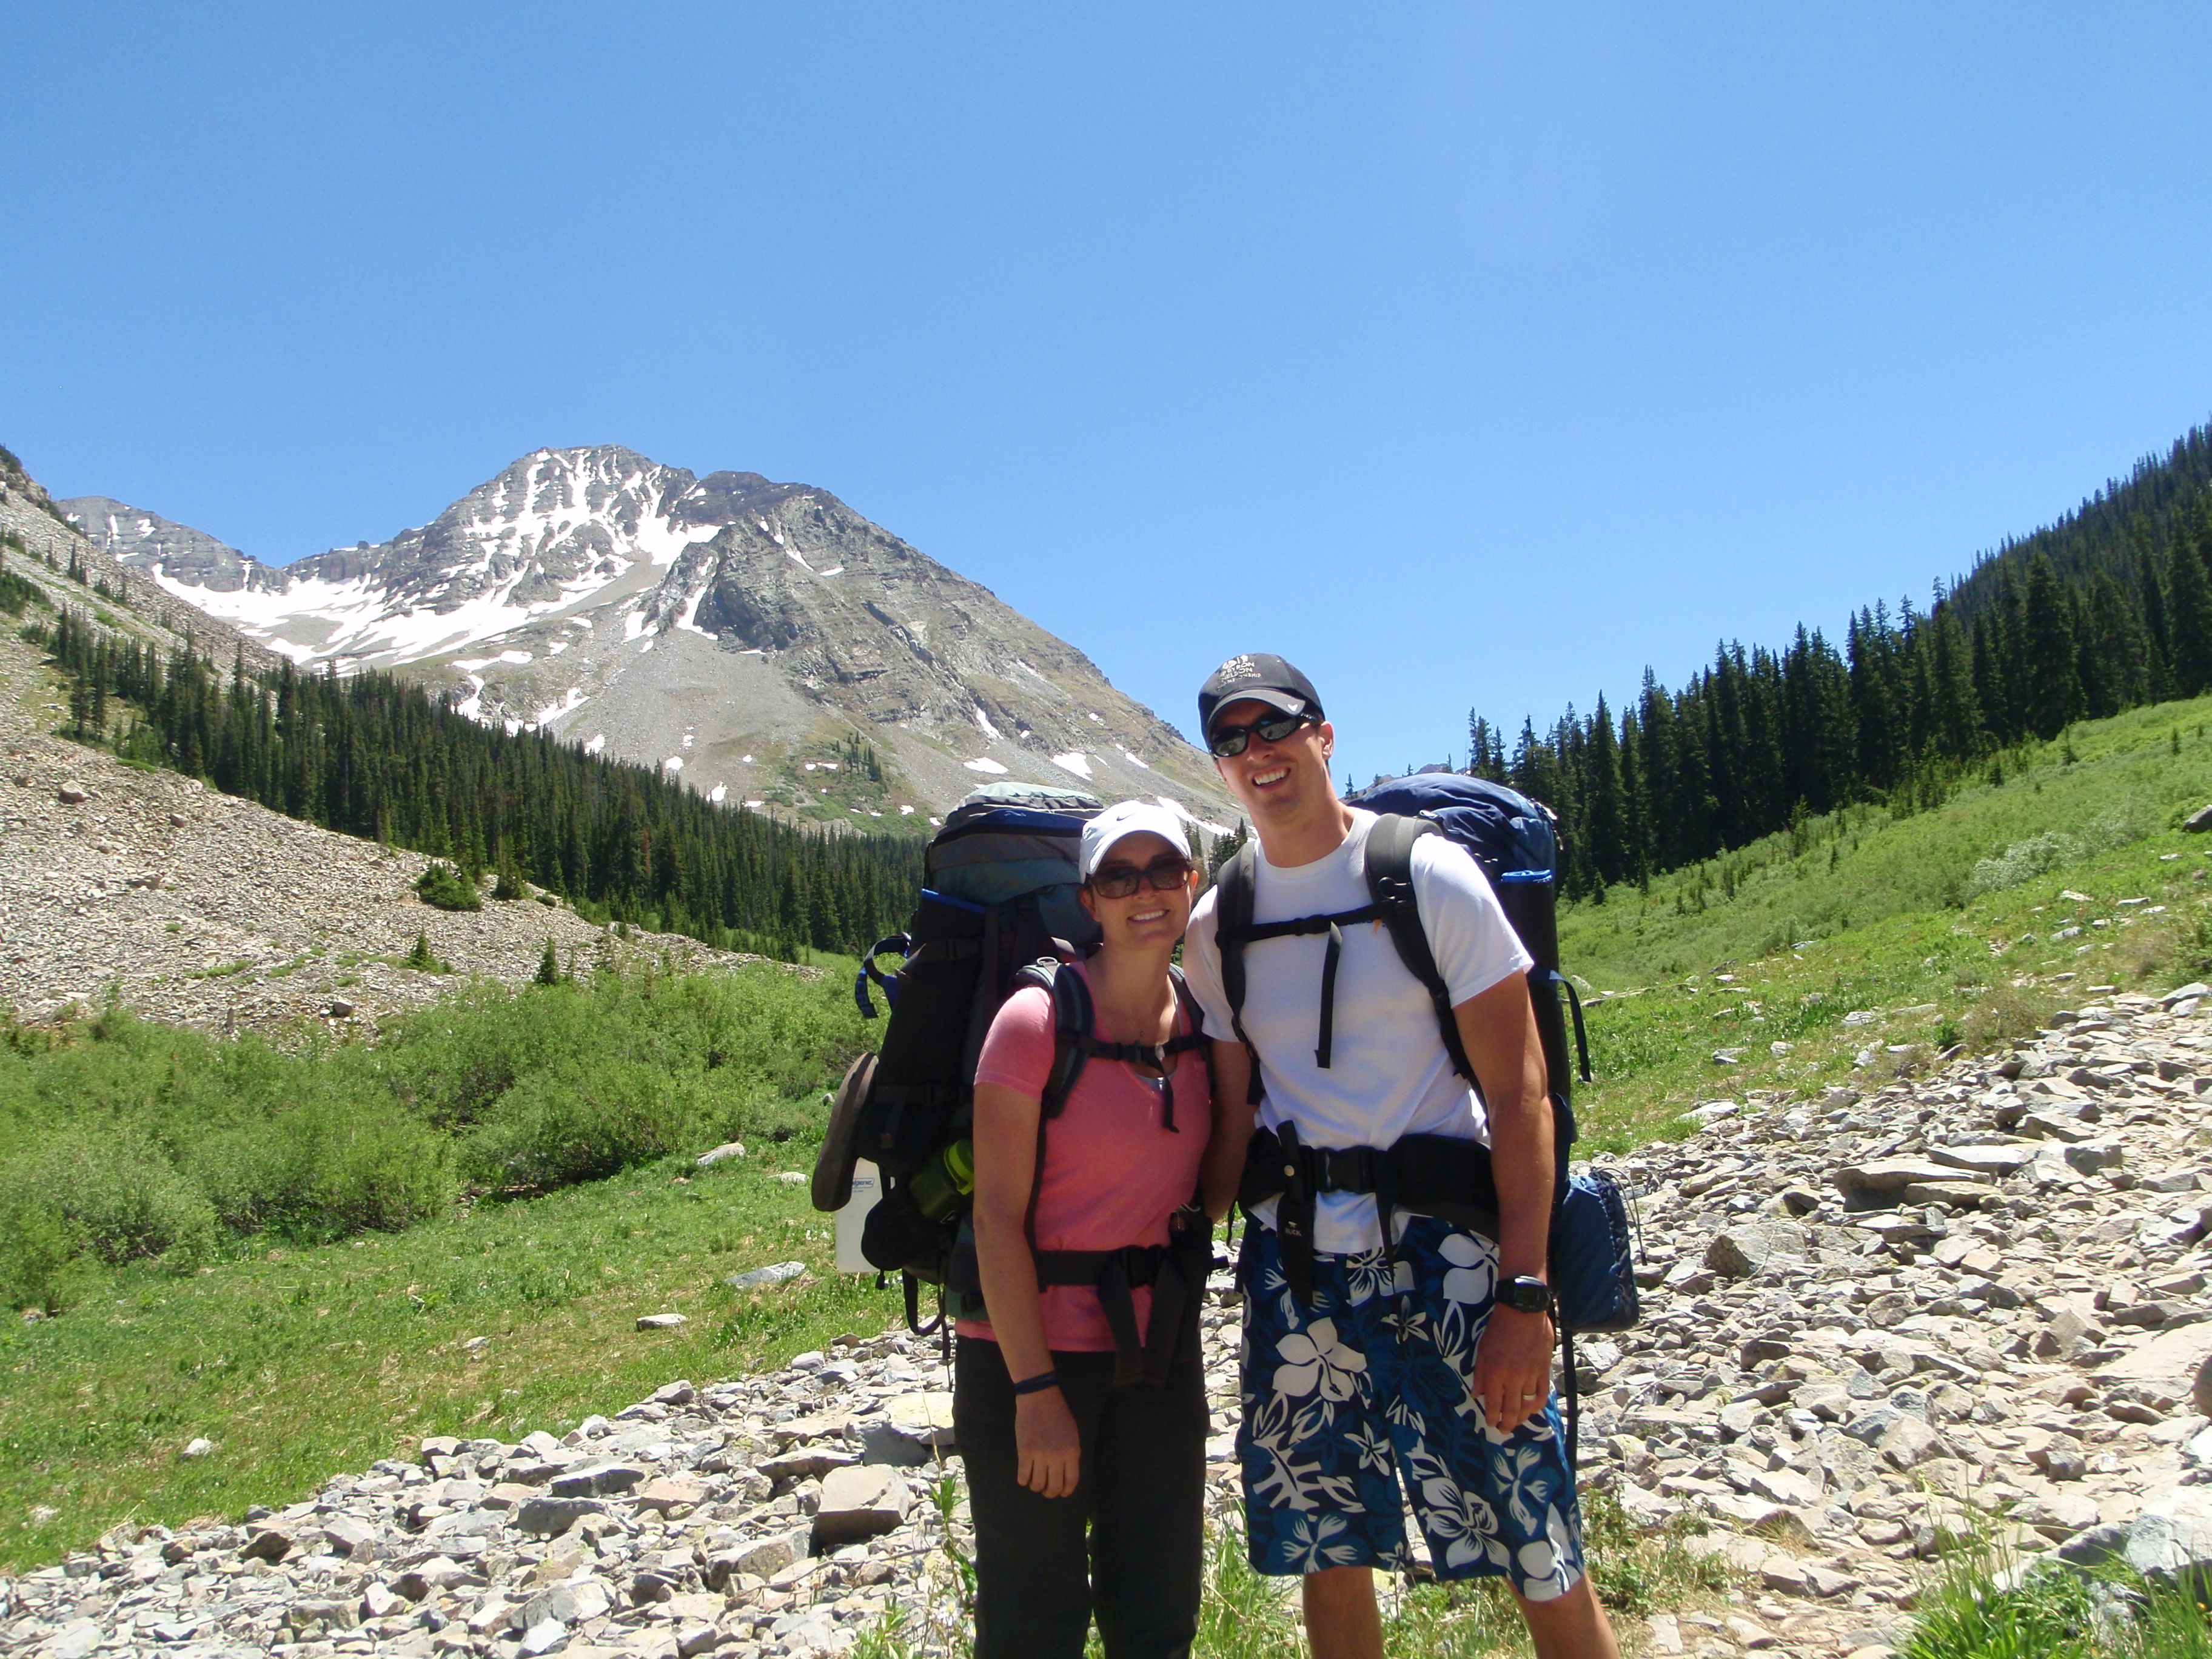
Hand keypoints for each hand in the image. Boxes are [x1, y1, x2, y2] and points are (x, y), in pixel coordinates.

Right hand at [1015, 1387, 1080, 1497]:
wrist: (1039, 1398)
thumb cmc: (1058, 1414)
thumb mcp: (1072, 1434)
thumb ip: (1070, 1454)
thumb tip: (1065, 1473)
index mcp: (1072, 1452)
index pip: (1071, 1481)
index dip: (1066, 1491)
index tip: (1061, 1493)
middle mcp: (1057, 1457)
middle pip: (1054, 1487)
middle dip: (1050, 1493)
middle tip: (1046, 1490)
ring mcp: (1040, 1455)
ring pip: (1038, 1484)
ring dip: (1036, 1487)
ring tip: (1034, 1483)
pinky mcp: (1024, 1452)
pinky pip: (1023, 1476)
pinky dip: (1023, 1480)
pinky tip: (1024, 1477)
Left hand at [1471, 1305, 1554, 1435]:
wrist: (1523, 1312)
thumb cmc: (1498, 1329)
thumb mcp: (1482, 1350)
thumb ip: (1480, 1374)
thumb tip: (1476, 1395)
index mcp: (1495, 1373)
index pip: (1493, 1402)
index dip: (1492, 1416)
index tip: (1491, 1423)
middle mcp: (1513, 1378)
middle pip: (1511, 1408)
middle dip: (1507, 1423)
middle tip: (1504, 1430)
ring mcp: (1530, 1375)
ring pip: (1527, 1405)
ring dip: (1522, 1417)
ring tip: (1517, 1423)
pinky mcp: (1544, 1370)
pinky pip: (1542, 1394)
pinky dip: (1537, 1404)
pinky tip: (1533, 1409)